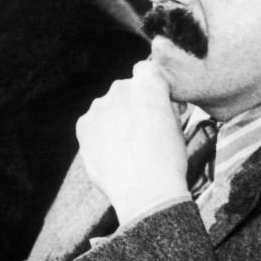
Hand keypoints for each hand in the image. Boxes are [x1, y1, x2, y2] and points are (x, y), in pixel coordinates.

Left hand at [76, 61, 188, 222]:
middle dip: (131, 104)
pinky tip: (112, 153)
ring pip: (107, 107)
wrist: (145, 191)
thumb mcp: (176, 126)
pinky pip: (92, 123)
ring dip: (114, 119)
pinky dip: (99, 133)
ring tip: (126, 147)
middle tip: (141, 130)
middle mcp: (121, 88)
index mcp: (149, 85)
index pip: (145, 70)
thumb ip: (163, 106)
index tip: (154, 102)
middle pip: (125, 89)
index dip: (150, 85)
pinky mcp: (83, 124)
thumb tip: (159, 103)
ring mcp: (99, 106)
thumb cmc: (168, 160)